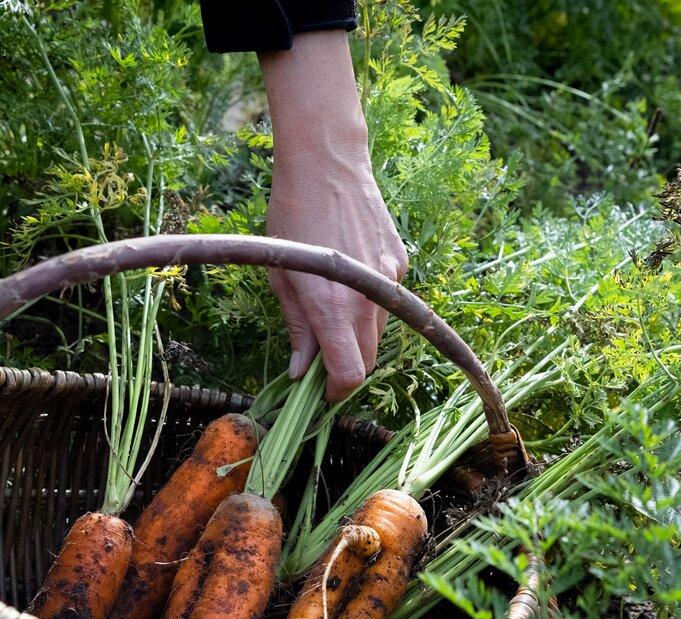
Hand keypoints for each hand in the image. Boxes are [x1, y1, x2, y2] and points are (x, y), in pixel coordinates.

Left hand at [259, 31, 407, 401]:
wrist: (327, 163)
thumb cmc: (291, 216)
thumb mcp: (280, 275)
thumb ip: (297, 327)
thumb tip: (301, 371)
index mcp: (333, 306)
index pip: (350, 373)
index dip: (335, 391)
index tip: (320, 392)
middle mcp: (368, 298)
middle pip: (368, 358)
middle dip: (346, 367)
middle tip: (320, 361)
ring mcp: (389, 278)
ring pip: (380, 329)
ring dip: (357, 335)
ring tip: (330, 309)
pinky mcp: (399, 260)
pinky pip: (387, 297)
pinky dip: (369, 302)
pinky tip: (348, 276)